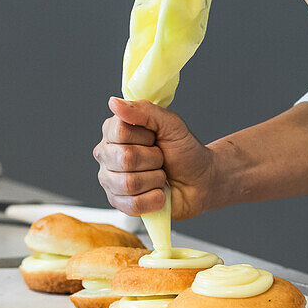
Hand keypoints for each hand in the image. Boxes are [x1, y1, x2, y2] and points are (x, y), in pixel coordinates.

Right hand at [93, 97, 215, 218]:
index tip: (155, 138)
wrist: (201, 180)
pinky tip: (159, 192)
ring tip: (160, 175)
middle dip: (154, 159)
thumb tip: (114, 103)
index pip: (120, 132)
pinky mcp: (120, 204)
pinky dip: (155, 199)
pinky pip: (133, 205)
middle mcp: (107, 155)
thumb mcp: (171, 124)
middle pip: (125, 158)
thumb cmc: (184, 151)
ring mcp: (111, 181)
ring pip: (129, 183)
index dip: (145, 137)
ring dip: (155, 179)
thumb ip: (144, 111)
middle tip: (161, 159)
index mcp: (114, 132)